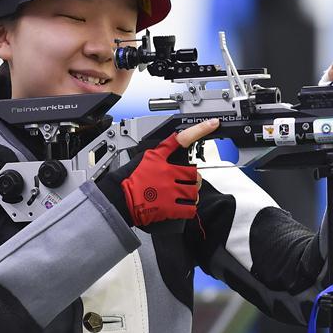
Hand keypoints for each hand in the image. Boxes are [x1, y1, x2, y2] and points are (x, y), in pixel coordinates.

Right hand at [97, 118, 218, 226]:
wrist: (120, 200)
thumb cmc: (128, 179)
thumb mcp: (144, 157)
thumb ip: (160, 152)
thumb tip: (174, 147)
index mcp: (161, 158)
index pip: (183, 139)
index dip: (200, 129)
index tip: (213, 124)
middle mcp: (168, 173)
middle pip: (194, 173)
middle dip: (191, 178)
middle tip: (181, 182)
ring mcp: (171, 190)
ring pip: (194, 190)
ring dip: (190, 193)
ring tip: (179, 195)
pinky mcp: (172, 207)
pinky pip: (190, 207)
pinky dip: (188, 208)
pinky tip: (181, 206)